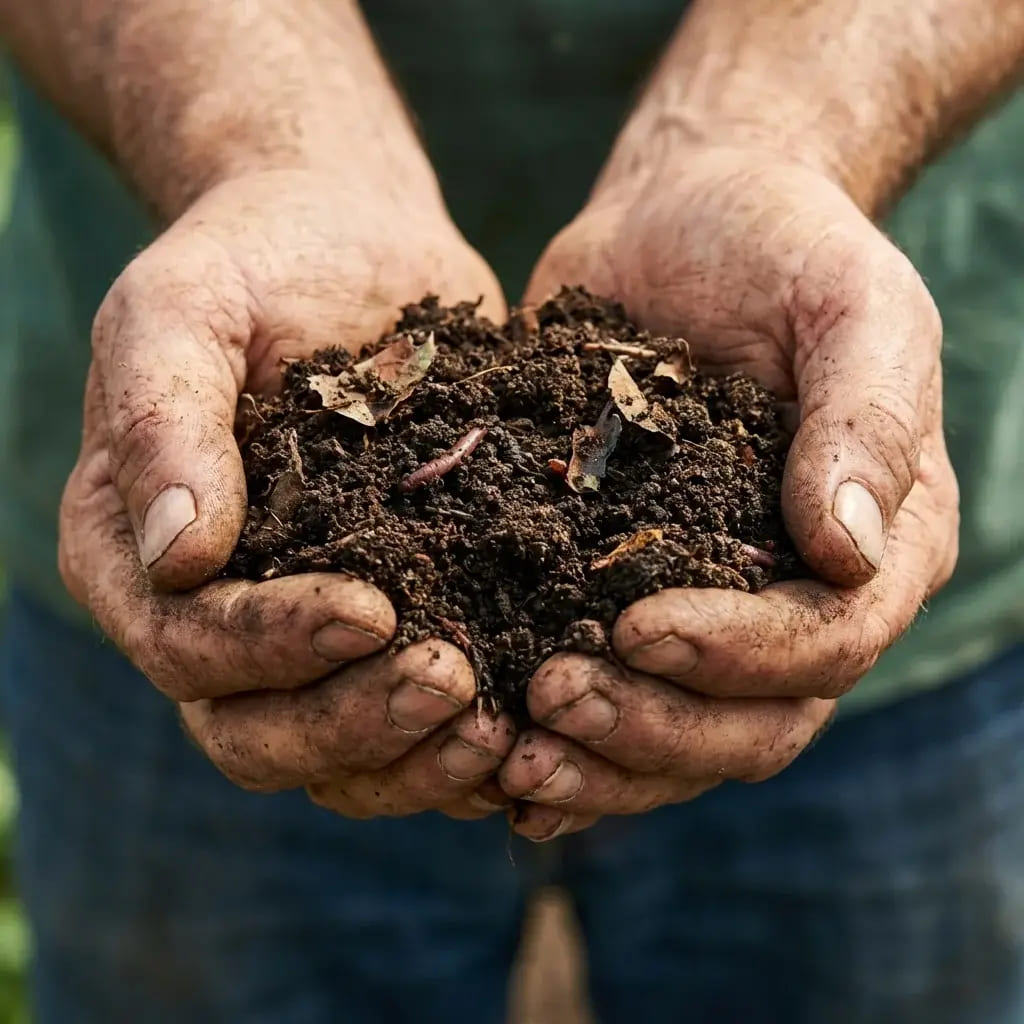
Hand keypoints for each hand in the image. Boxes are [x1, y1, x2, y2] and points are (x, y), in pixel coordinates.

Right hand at [59, 169, 514, 817]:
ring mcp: (305, 632)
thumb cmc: (255, 261)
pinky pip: (412, 723)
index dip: (271, 646)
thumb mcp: (186, 310)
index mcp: (136, 553)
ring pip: (337, 753)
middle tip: (452, 681)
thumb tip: (176, 558)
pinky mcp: (396, 619)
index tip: (371, 609)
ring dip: (414, 756)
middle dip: (353, 721)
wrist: (350, 240)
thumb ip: (164, 423)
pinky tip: (531, 721)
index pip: (186, 646)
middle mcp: (213, 616)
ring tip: (499, 722)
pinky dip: (462, 743)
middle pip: (257, 732)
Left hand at [499, 147, 958, 838]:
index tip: (640, 625)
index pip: (826, 643)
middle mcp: (798, 600)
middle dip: (653, 728)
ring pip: (675, 737)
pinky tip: (483, 752)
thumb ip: (866, 419)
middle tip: (551, 702)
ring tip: (509, 752)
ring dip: (598, 760)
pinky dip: (557, 738)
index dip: (739, 654)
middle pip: (750, 723)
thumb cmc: (781, 249)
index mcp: (874, 547)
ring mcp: (709, 608)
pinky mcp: (621, 593)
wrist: (685, 220)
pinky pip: (608, 693)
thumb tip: (849, 549)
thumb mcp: (850, 306)